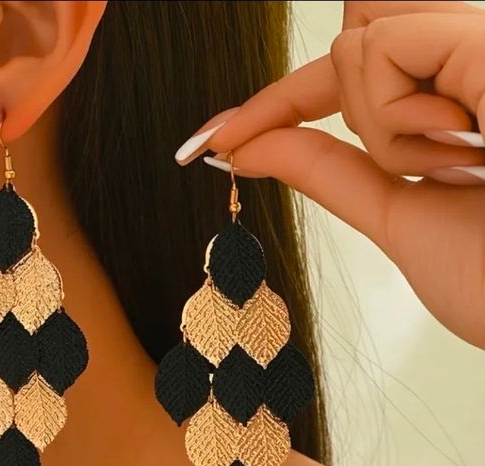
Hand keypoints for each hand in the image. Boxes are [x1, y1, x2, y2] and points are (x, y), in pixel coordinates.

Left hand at [176, 1, 484, 348]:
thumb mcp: (396, 216)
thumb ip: (329, 172)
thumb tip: (249, 148)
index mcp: (452, 104)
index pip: (348, 76)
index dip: (278, 103)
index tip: (214, 138)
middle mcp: (470, 67)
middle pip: (354, 46)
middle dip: (362, 116)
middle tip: (430, 167)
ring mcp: (481, 51)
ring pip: (362, 42)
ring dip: (381, 122)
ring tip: (459, 164)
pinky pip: (387, 46)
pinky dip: (395, 114)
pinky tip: (460, 146)